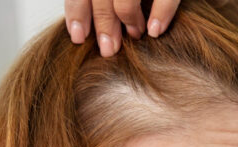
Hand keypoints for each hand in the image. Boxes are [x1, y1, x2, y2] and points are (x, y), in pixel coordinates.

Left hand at [64, 0, 237, 56]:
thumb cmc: (156, 1)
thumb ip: (111, 1)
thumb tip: (88, 27)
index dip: (78, 9)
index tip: (78, 36)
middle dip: (103, 22)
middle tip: (107, 49)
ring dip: (126, 18)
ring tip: (135, 37)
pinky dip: (159, 12)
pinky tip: (155, 31)